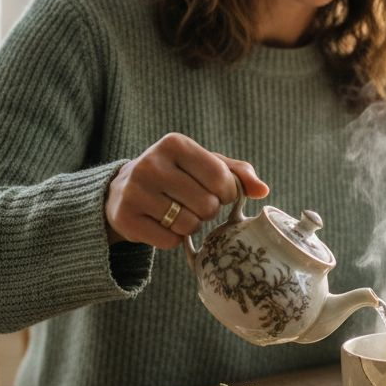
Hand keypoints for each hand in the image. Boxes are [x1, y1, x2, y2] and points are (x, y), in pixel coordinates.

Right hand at [105, 133, 268, 248]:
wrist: (122, 190)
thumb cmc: (176, 175)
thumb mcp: (204, 164)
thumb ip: (237, 173)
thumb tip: (263, 190)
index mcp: (174, 144)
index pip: (220, 177)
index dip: (228, 193)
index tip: (219, 192)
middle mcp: (151, 164)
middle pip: (207, 204)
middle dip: (208, 210)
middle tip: (194, 204)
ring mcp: (134, 191)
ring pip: (188, 225)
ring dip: (191, 225)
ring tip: (178, 213)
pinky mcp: (125, 218)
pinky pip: (169, 241)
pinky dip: (173, 239)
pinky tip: (162, 225)